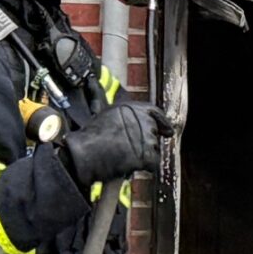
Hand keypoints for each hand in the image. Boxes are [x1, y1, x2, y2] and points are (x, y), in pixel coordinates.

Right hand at [57, 102, 172, 183]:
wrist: (85, 153)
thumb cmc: (90, 136)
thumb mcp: (104, 112)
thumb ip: (117, 108)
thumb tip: (103, 88)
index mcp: (133, 107)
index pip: (155, 112)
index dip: (162, 123)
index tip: (167, 131)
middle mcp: (144, 120)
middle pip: (154, 132)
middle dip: (145, 140)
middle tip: (127, 146)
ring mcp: (147, 138)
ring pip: (154, 148)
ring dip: (144, 153)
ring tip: (125, 155)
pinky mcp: (147, 155)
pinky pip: (153, 162)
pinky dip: (145, 166)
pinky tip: (131, 164)